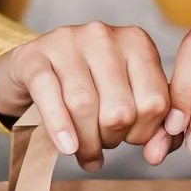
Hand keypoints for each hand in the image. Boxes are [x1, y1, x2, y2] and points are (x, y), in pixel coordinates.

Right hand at [0, 22, 170, 172]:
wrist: (33, 68)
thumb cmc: (88, 86)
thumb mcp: (125, 96)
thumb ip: (151, 125)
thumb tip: (156, 155)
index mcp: (137, 42)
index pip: (155, 102)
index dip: (144, 133)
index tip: (129, 139)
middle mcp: (104, 36)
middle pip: (119, 108)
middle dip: (113, 139)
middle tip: (103, 145)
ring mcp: (67, 43)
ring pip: (84, 105)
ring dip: (87, 142)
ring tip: (83, 153)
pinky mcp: (34, 56)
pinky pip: (49, 95)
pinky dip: (59, 127)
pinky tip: (66, 147)